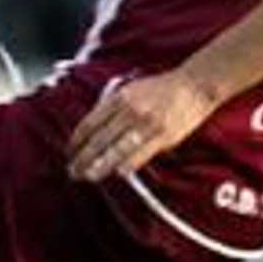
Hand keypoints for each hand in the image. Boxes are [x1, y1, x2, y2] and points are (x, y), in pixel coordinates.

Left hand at [67, 71, 217, 181]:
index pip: (89, 123)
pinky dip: (126, 166)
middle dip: (83, 158)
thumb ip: (112, 106)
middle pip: (99, 140)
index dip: (76, 141)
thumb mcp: (130, 89)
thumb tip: (94, 129)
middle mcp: (129, 111)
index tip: (69, 152)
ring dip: (100, 166)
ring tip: (88, 177)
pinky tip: (117, 174)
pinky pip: (140, 155)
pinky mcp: (163, 135)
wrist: (194, 85)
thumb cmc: (161, 89)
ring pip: (116, 150)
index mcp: (118, 98)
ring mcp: (146, 124)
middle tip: (73, 171)